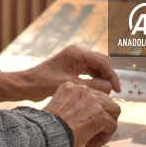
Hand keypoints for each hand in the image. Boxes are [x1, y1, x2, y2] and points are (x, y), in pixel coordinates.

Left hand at [0, 46, 121, 102]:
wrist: (27, 84)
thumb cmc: (43, 83)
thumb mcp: (69, 85)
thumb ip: (91, 85)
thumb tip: (110, 86)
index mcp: (76, 53)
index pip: (101, 61)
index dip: (112, 75)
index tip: (118, 88)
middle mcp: (77, 53)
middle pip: (101, 61)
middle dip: (108, 75)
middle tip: (114, 91)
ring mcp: (75, 59)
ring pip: (96, 67)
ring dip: (103, 78)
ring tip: (107, 93)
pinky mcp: (73, 66)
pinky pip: (89, 71)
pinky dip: (96, 79)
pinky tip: (99, 90)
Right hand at [44, 82, 120, 146]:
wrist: (48, 134)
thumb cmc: (48, 127)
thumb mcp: (57, 108)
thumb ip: (71, 107)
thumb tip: (82, 118)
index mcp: (70, 87)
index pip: (90, 95)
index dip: (90, 110)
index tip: (82, 122)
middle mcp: (84, 90)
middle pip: (104, 100)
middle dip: (102, 115)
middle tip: (93, 130)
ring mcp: (94, 102)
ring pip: (113, 110)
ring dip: (108, 123)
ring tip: (98, 136)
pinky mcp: (101, 115)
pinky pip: (112, 125)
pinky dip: (105, 136)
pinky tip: (93, 144)